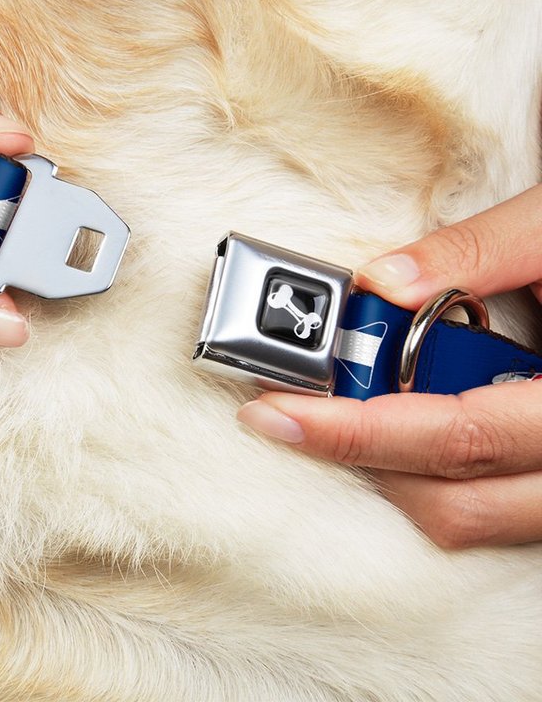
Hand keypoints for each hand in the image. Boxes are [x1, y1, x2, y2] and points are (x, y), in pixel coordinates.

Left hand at [238, 184, 541, 548]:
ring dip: (394, 471)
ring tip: (344, 412)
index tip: (275, 412)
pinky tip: (404, 423)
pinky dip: (434, 475)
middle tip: (293, 409)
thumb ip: (478, 251)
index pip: (457, 435)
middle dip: (360, 456)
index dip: (355, 430)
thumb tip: (381, 281)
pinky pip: (492, 509)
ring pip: (473, 518)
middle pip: (455, 500)